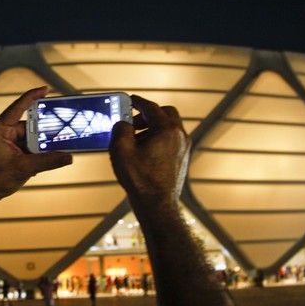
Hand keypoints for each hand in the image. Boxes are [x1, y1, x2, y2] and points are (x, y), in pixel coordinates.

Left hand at [0, 87, 72, 203]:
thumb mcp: (23, 169)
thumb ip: (47, 162)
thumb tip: (68, 157)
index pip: (18, 107)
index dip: (32, 96)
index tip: (46, 90)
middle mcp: (2, 132)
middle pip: (29, 126)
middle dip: (43, 133)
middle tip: (60, 133)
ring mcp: (7, 142)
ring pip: (31, 139)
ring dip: (40, 147)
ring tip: (52, 152)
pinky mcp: (11, 152)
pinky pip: (28, 148)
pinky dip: (36, 154)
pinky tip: (42, 162)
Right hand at [109, 95, 190, 210]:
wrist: (157, 206)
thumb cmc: (140, 179)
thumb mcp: (121, 149)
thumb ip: (120, 128)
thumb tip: (123, 123)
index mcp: (167, 129)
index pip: (151, 107)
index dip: (138, 102)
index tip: (130, 100)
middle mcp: (180, 135)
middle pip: (165, 114)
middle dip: (148, 114)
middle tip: (133, 121)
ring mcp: (184, 148)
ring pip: (169, 127)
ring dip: (152, 127)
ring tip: (135, 139)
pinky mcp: (182, 159)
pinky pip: (171, 140)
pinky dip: (158, 139)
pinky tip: (144, 152)